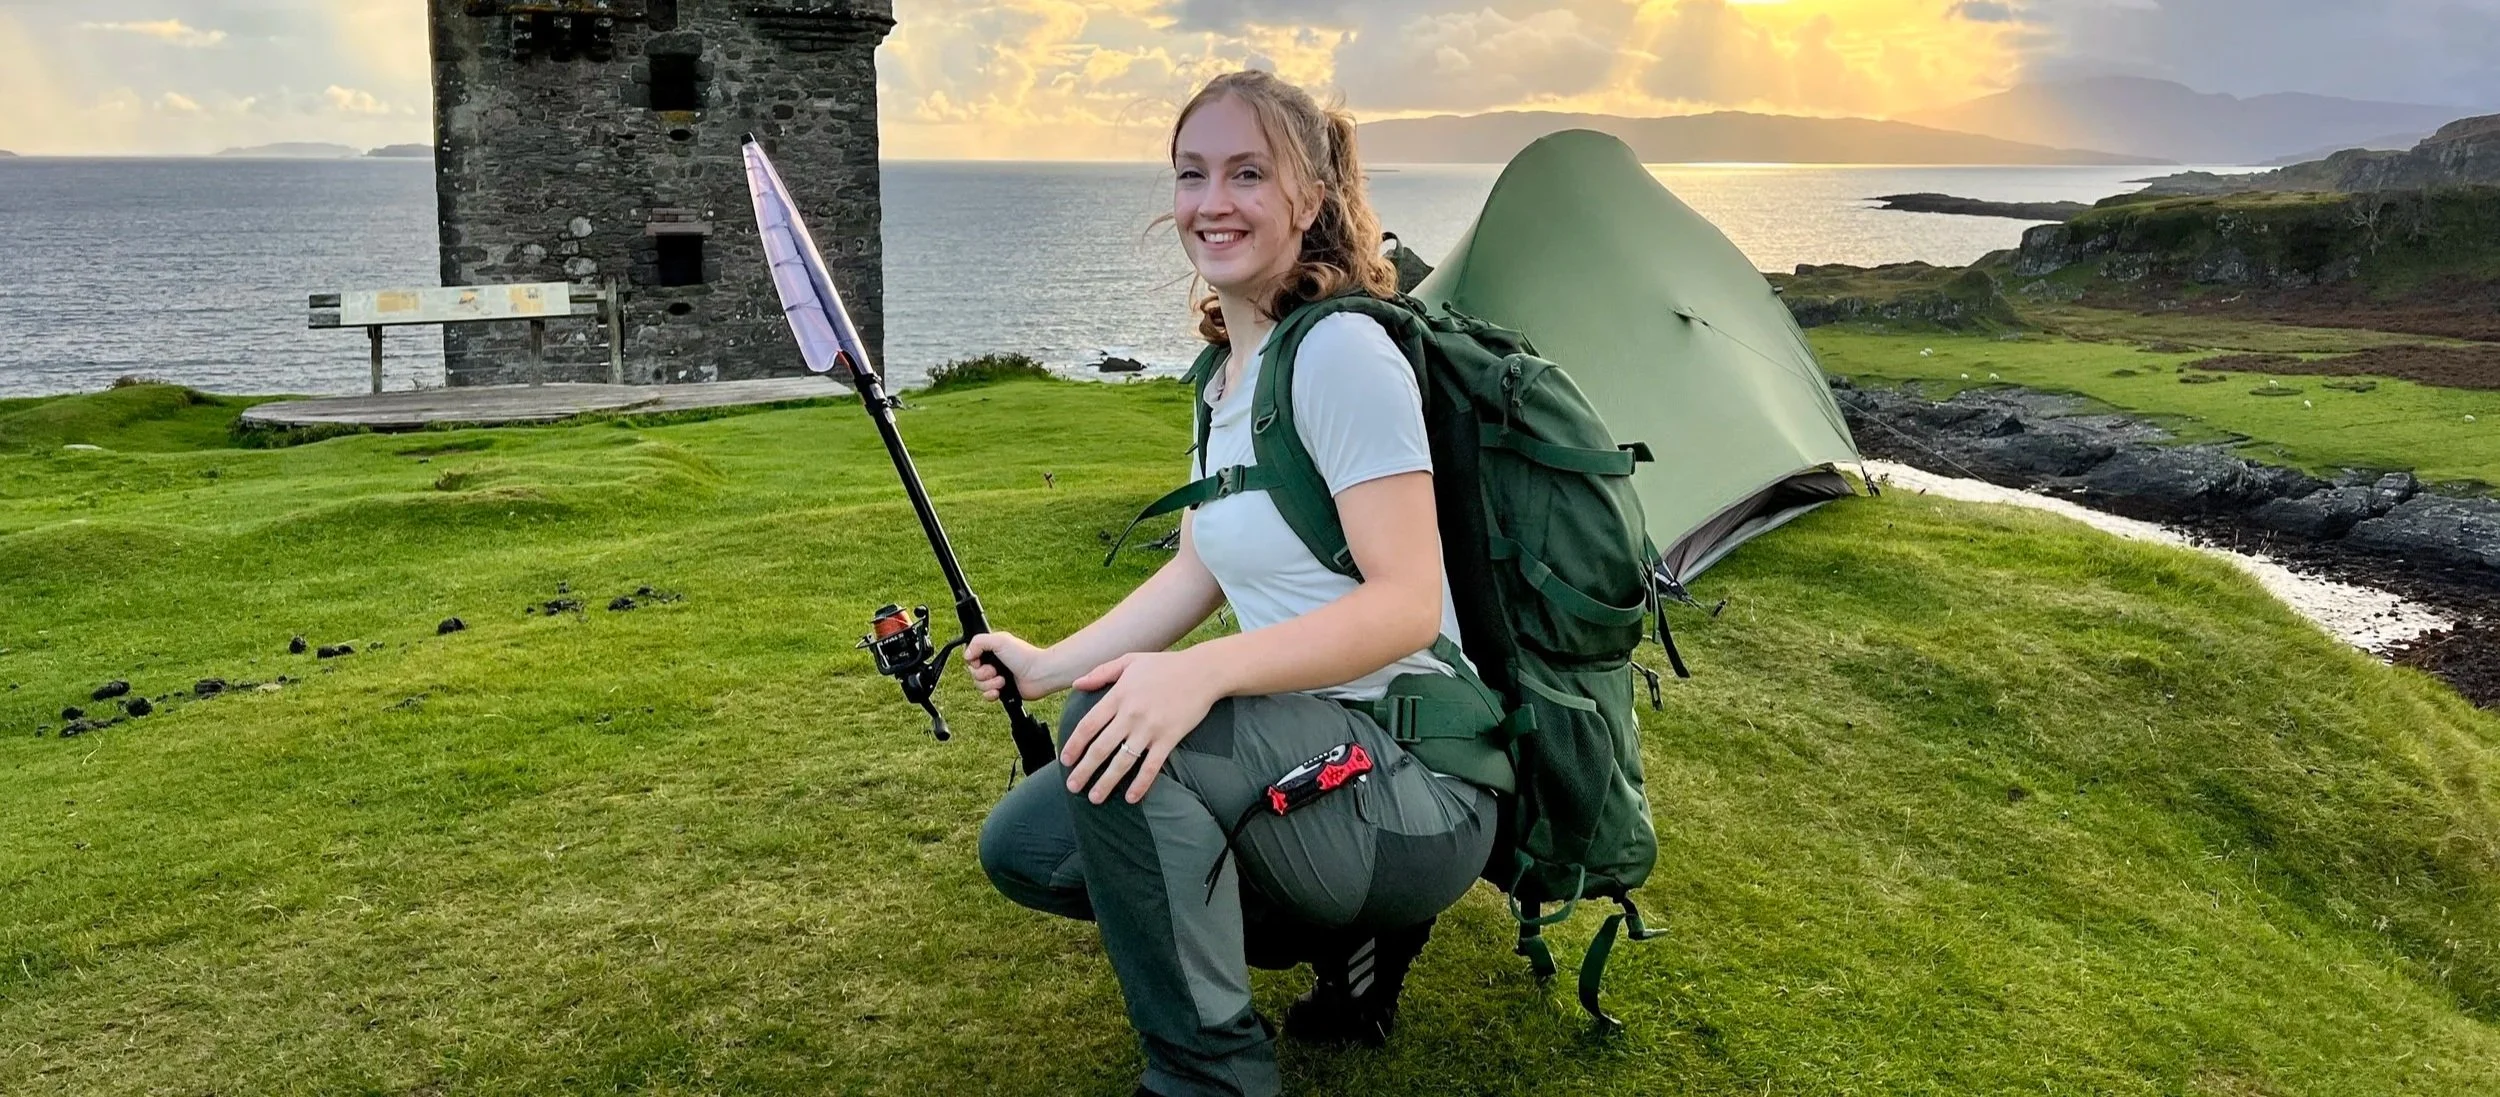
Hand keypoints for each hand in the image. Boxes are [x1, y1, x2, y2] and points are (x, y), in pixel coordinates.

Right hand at [963, 631, 1056, 701]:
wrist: (1039, 674)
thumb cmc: (1024, 655)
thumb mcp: (999, 640)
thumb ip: (978, 642)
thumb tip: (966, 655)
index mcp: (991, 650)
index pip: (971, 658)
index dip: (972, 661)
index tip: (980, 661)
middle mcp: (993, 664)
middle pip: (973, 673)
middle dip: (982, 674)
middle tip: (995, 671)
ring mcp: (997, 678)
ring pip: (979, 686)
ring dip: (989, 684)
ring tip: (1003, 681)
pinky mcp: (1002, 691)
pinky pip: (987, 696)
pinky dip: (991, 694)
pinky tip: (999, 691)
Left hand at [1061, 651, 1219, 803]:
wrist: (1203, 672)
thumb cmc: (1165, 665)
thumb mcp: (1130, 661)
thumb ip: (1101, 672)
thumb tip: (1076, 684)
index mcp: (1119, 695)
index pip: (1089, 724)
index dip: (1074, 744)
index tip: (1065, 760)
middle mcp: (1131, 714)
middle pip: (1100, 748)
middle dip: (1084, 770)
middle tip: (1072, 786)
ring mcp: (1150, 728)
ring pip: (1123, 761)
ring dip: (1106, 782)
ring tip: (1094, 798)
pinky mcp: (1169, 738)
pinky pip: (1152, 766)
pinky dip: (1141, 784)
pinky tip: (1131, 797)